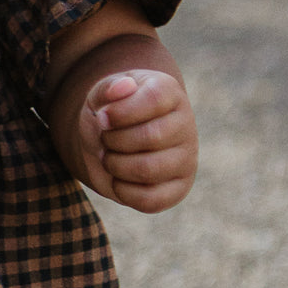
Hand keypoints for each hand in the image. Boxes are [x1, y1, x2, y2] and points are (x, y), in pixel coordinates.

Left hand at [77, 69, 196, 211]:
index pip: (153, 99)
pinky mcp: (178, 189)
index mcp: (170, 93)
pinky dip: (123, 192)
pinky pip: (150, 200)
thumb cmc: (110, 116)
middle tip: (105, 140)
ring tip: (110, 158)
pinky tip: (118, 179)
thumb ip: (108, 88)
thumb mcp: (101, 96)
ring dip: (116, 166)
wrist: (109, 143)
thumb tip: (123, 88)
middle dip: (114, 141)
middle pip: (150, 137)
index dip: (120, 112)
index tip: (101, 118)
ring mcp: (186, 159)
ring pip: (149, 169)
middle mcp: (185, 125)